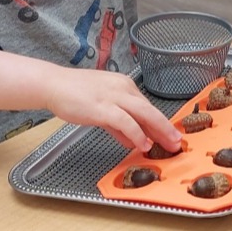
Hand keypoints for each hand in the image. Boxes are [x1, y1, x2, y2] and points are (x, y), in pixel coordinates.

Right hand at [41, 65, 180, 152]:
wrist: (53, 85)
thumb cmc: (75, 95)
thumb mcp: (102, 109)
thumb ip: (118, 125)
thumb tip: (132, 140)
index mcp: (124, 86)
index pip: (147, 106)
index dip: (161, 122)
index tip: (170, 135)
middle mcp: (123, 88)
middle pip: (151, 109)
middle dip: (166, 128)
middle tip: (178, 142)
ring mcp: (113, 97)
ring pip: (144, 113)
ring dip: (159, 131)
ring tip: (168, 145)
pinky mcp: (102, 107)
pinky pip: (126, 122)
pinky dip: (137, 134)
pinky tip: (143, 145)